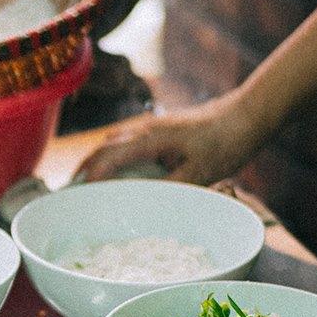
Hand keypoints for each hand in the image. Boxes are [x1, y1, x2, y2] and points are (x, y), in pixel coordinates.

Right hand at [75, 94, 268, 184]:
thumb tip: (142, 203)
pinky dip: (113, 153)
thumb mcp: (200, 173)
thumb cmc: (226, 143)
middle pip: (103, 146)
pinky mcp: (162, 127)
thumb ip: (168, 187)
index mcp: (150, 139)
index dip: (91, 178)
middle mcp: (145, 129)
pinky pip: (127, 139)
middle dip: (84, 167)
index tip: (78, 197)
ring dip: (97, 159)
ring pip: (114, 140)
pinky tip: (116, 166)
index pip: (109, 158)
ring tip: (86, 180)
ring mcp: (153, 125)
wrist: (247, 114)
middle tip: (69, 190)